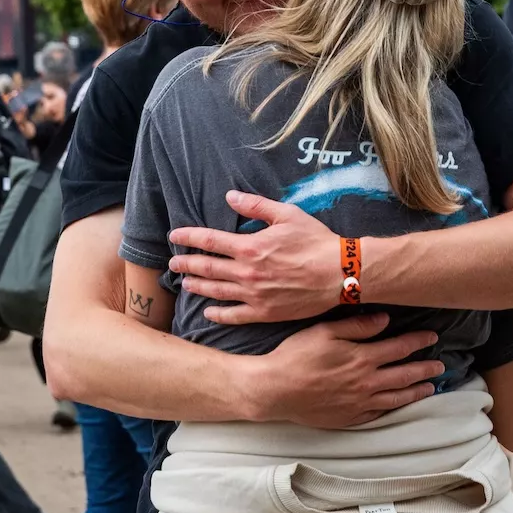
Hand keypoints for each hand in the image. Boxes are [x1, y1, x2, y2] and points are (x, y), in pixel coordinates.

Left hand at [169, 192, 340, 323]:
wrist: (339, 273)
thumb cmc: (315, 241)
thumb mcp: (287, 215)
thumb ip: (255, 205)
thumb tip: (230, 196)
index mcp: (249, 247)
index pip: (209, 240)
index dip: (188, 237)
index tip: (175, 236)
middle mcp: (246, 273)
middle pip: (206, 267)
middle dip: (186, 263)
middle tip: (173, 263)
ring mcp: (254, 295)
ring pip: (216, 292)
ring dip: (197, 286)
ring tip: (185, 283)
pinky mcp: (265, 313)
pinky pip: (234, 316)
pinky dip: (218, 314)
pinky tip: (208, 312)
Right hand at [250, 312, 445, 427]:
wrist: (275, 390)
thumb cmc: (296, 356)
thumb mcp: (324, 331)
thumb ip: (357, 326)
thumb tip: (386, 320)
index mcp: (362, 358)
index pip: (399, 348)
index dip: (418, 341)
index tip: (432, 337)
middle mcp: (366, 382)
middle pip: (404, 374)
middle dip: (425, 368)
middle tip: (441, 365)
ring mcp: (359, 403)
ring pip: (397, 397)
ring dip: (416, 391)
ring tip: (431, 387)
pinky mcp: (350, 417)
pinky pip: (379, 413)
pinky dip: (394, 407)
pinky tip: (400, 404)